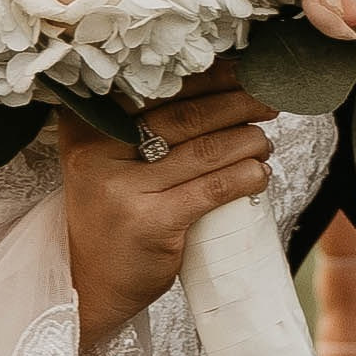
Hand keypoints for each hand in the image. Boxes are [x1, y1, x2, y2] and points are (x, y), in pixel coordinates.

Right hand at [56, 86, 279, 344]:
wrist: (87, 285)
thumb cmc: (110, 216)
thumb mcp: (106, 163)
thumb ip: (137, 128)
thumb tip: (212, 87)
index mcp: (87, 128)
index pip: (156, 90)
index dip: (207, 77)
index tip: (242, 70)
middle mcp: (99, 152)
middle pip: (185, 115)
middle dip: (237, 103)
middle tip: (268, 100)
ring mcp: (124, 189)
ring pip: (205, 150)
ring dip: (248, 140)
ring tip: (265, 140)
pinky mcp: (151, 223)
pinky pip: (212, 189)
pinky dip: (245, 177)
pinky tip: (259, 174)